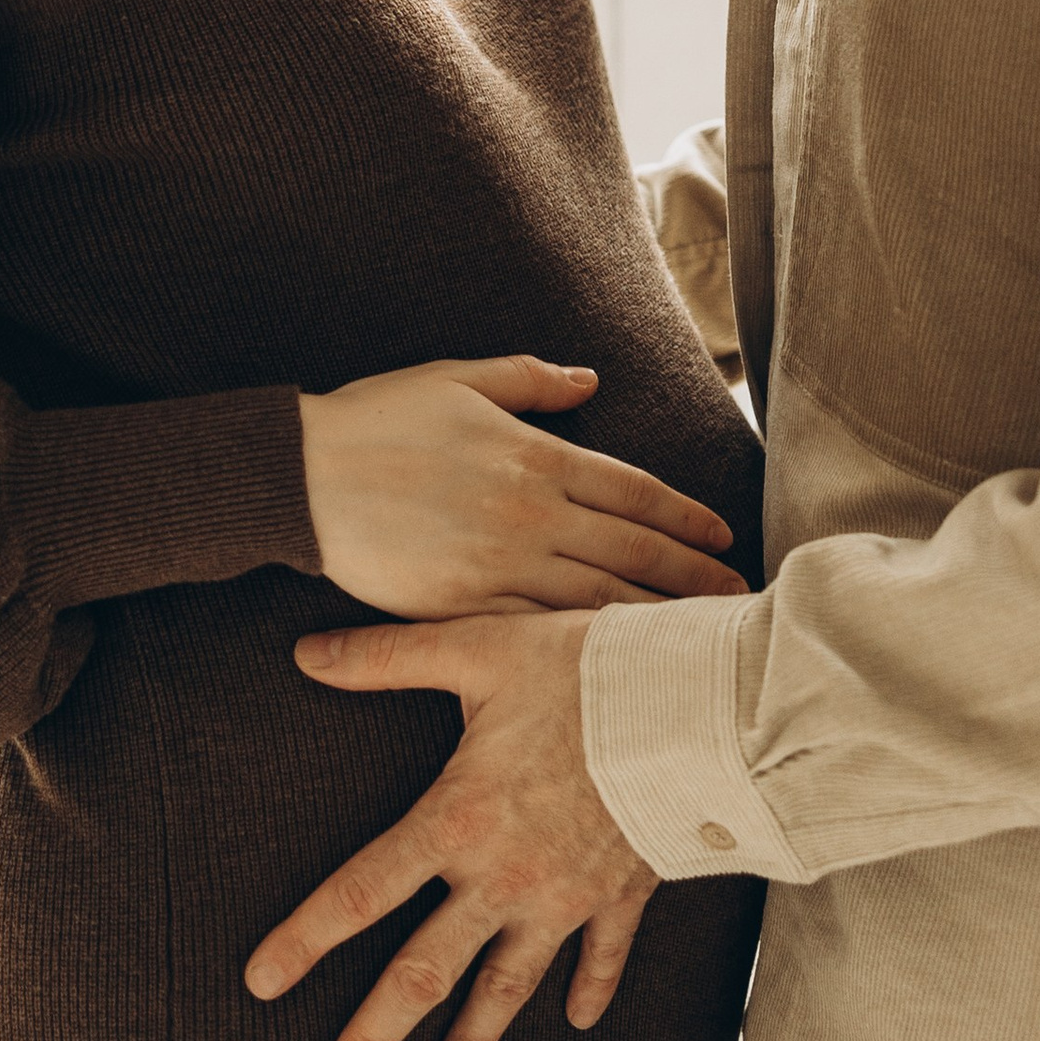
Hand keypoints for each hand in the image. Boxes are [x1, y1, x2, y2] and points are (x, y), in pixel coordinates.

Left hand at [245, 613, 653, 1040]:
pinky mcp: (624, 893)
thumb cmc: (589, 670)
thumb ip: (389, 658)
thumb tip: (306, 652)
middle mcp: (504, 877)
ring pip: (507, 986)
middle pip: (424, 971)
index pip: (361, 892)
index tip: (261, 983)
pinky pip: (603, 956)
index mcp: (458, 820)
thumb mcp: (481, 649)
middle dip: (374, 1036)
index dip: (305, 938)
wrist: (705, 706)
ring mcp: (567, 897)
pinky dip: (590, 987)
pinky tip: (578, 1021)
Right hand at [297, 356, 745, 617]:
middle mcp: (529, 512)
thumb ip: (529, 381)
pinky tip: (615, 661)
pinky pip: (538, 630)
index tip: (722, 535)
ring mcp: (498, 564)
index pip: (632, 490)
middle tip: (737, 599)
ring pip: (597, 598)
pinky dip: (584, 645)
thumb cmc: (375, 420)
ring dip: (654, 618)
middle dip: (690, 576)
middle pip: (631, 550)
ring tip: (697, 637)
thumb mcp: (457, 379)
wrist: (302, 477)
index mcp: (534, 456)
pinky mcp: (463, 606)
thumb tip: (589, 380)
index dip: (684, 516)